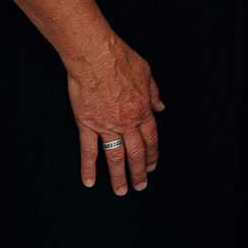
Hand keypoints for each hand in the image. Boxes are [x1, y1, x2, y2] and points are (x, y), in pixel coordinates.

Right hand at [68, 35, 163, 194]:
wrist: (97, 56)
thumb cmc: (122, 60)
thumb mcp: (147, 73)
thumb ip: (154, 93)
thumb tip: (160, 107)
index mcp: (143, 110)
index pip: (150, 139)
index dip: (152, 155)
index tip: (152, 166)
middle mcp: (126, 122)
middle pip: (135, 153)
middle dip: (139, 171)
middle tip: (140, 186)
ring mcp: (106, 125)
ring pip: (115, 156)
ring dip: (118, 176)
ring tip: (121, 191)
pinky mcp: (87, 124)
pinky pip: (88, 150)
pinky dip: (89, 167)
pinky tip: (90, 181)